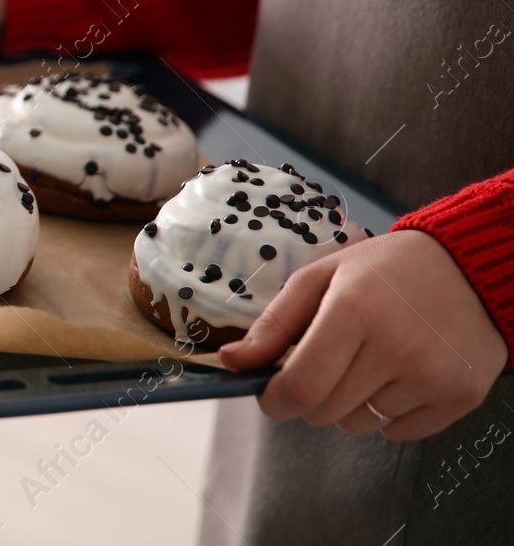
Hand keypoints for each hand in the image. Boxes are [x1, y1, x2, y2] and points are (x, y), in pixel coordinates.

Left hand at [218, 230, 506, 440]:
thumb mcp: (321, 278)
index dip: (275, 400)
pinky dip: (387, 413)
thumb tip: (231, 362)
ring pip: (359, 424)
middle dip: (309, 397)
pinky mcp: (460, 396)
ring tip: (368, 361)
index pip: (301, 387)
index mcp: (354, 311)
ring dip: (349, 404)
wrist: (467, 267)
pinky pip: (398, 433)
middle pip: (325, 412)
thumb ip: (273, 324)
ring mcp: (432, 376)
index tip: (270, 394)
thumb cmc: (384, 270)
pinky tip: (399, 374)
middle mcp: (396, 347)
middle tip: (324, 363)